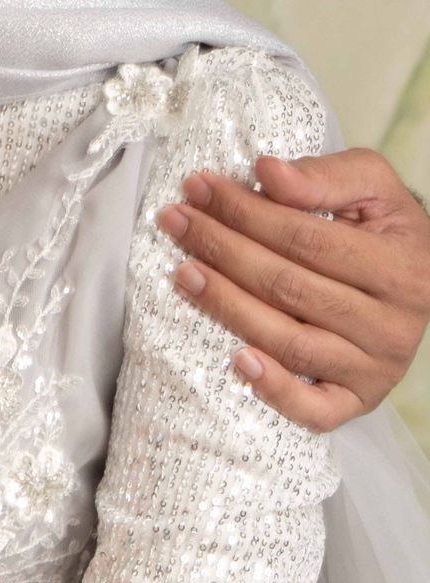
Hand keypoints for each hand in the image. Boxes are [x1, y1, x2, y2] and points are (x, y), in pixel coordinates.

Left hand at [159, 148, 429, 430]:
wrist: (424, 281)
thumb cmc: (386, 228)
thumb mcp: (372, 185)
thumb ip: (323, 177)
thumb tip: (267, 171)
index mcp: (399, 268)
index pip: (304, 239)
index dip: (245, 212)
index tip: (199, 188)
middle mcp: (392, 326)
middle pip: (288, 288)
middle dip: (222, 249)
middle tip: (177, 221)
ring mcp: (376, 370)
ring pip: (290, 342)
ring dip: (228, 306)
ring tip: (184, 273)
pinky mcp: (359, 401)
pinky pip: (316, 410)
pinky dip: (275, 390)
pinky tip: (237, 360)